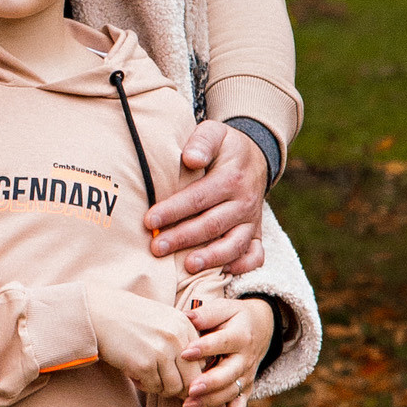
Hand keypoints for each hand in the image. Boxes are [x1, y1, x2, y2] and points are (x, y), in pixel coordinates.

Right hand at [88, 283, 211, 402]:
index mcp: (185, 325)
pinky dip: (145, 386)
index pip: (202, 362)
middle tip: (165, 386)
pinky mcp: (144, 364)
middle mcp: (176, 338)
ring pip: (175, 387)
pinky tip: (135, 375)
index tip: (177, 376)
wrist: (99, 313)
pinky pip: (154, 388)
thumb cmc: (131, 319)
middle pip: (193, 378)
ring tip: (148, 378)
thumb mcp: (163, 320)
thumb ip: (182, 340)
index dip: (190, 374)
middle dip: (180, 387)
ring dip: (162, 388)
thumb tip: (197, 375)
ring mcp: (161, 351)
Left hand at [145, 119, 270, 275]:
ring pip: (235, 244)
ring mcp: (252, 220)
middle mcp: (244, 202)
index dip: (174, 210)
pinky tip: (223, 273)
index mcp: (232, 178)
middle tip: (157, 248)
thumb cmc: (225, 147)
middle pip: (213, 224)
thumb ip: (202, 141)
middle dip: (183, 238)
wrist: (256, 158)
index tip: (150, 220)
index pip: (199, 197)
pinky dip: (243, 266)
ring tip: (188, 267)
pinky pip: (256, 255)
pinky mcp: (257, 233)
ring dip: (212, 258)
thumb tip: (191, 158)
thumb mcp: (215, 133)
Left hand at [179, 287, 275, 406]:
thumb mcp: (224, 308)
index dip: (204, 348)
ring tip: (187, 405)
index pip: (222, 342)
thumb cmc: (233, 317)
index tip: (185, 353)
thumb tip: (186, 316)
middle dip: (210, 383)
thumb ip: (206, 314)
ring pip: (231, 393)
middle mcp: (245, 359)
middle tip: (190, 389)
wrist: (261, 328)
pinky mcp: (245, 390)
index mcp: (240, 336)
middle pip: (229, 374)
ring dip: (210, 402)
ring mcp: (246, 377)